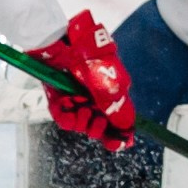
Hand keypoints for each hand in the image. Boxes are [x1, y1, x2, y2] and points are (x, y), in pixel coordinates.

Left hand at [31, 10, 136, 149]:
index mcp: (112, 95)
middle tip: (97, 121)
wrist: (64, 44)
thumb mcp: (110, 84)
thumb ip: (119, 108)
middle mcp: (95, 100)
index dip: (119, 135)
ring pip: (81, 125)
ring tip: (82, 109)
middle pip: (100, 127)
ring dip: (83, 122)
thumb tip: (128, 128)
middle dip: (99, 129)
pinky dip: (67, 117)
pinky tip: (69, 108)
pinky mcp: (60, 100)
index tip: (119, 144)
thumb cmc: (91, 58)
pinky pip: (64, 119)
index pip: (118, 122)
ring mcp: (77, 101)